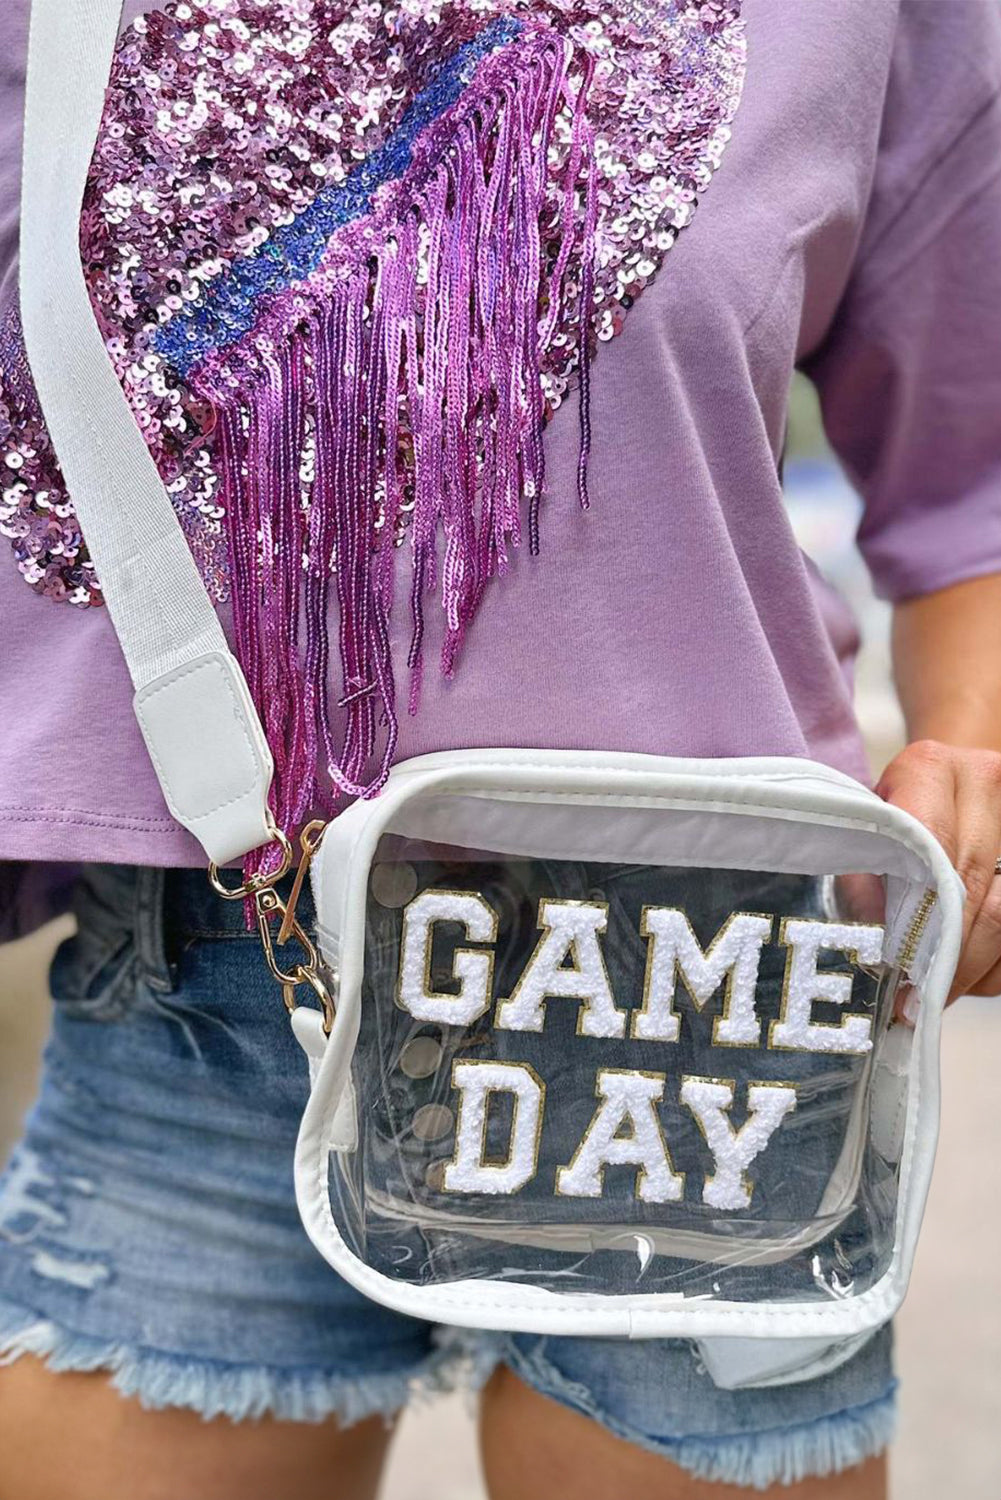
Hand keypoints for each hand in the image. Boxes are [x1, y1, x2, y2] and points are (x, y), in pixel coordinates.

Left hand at [876, 739, 1000, 1002]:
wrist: (956, 781)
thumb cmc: (897, 814)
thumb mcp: (868, 834)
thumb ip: (864, 876)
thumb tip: (873, 940)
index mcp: (930, 768)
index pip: (929, 847)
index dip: (914, 916)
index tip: (896, 969)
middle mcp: (987, 780)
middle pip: (975, 888)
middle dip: (946, 956)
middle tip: (916, 1001)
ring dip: (975, 967)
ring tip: (941, 994)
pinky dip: (997, 965)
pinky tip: (972, 974)